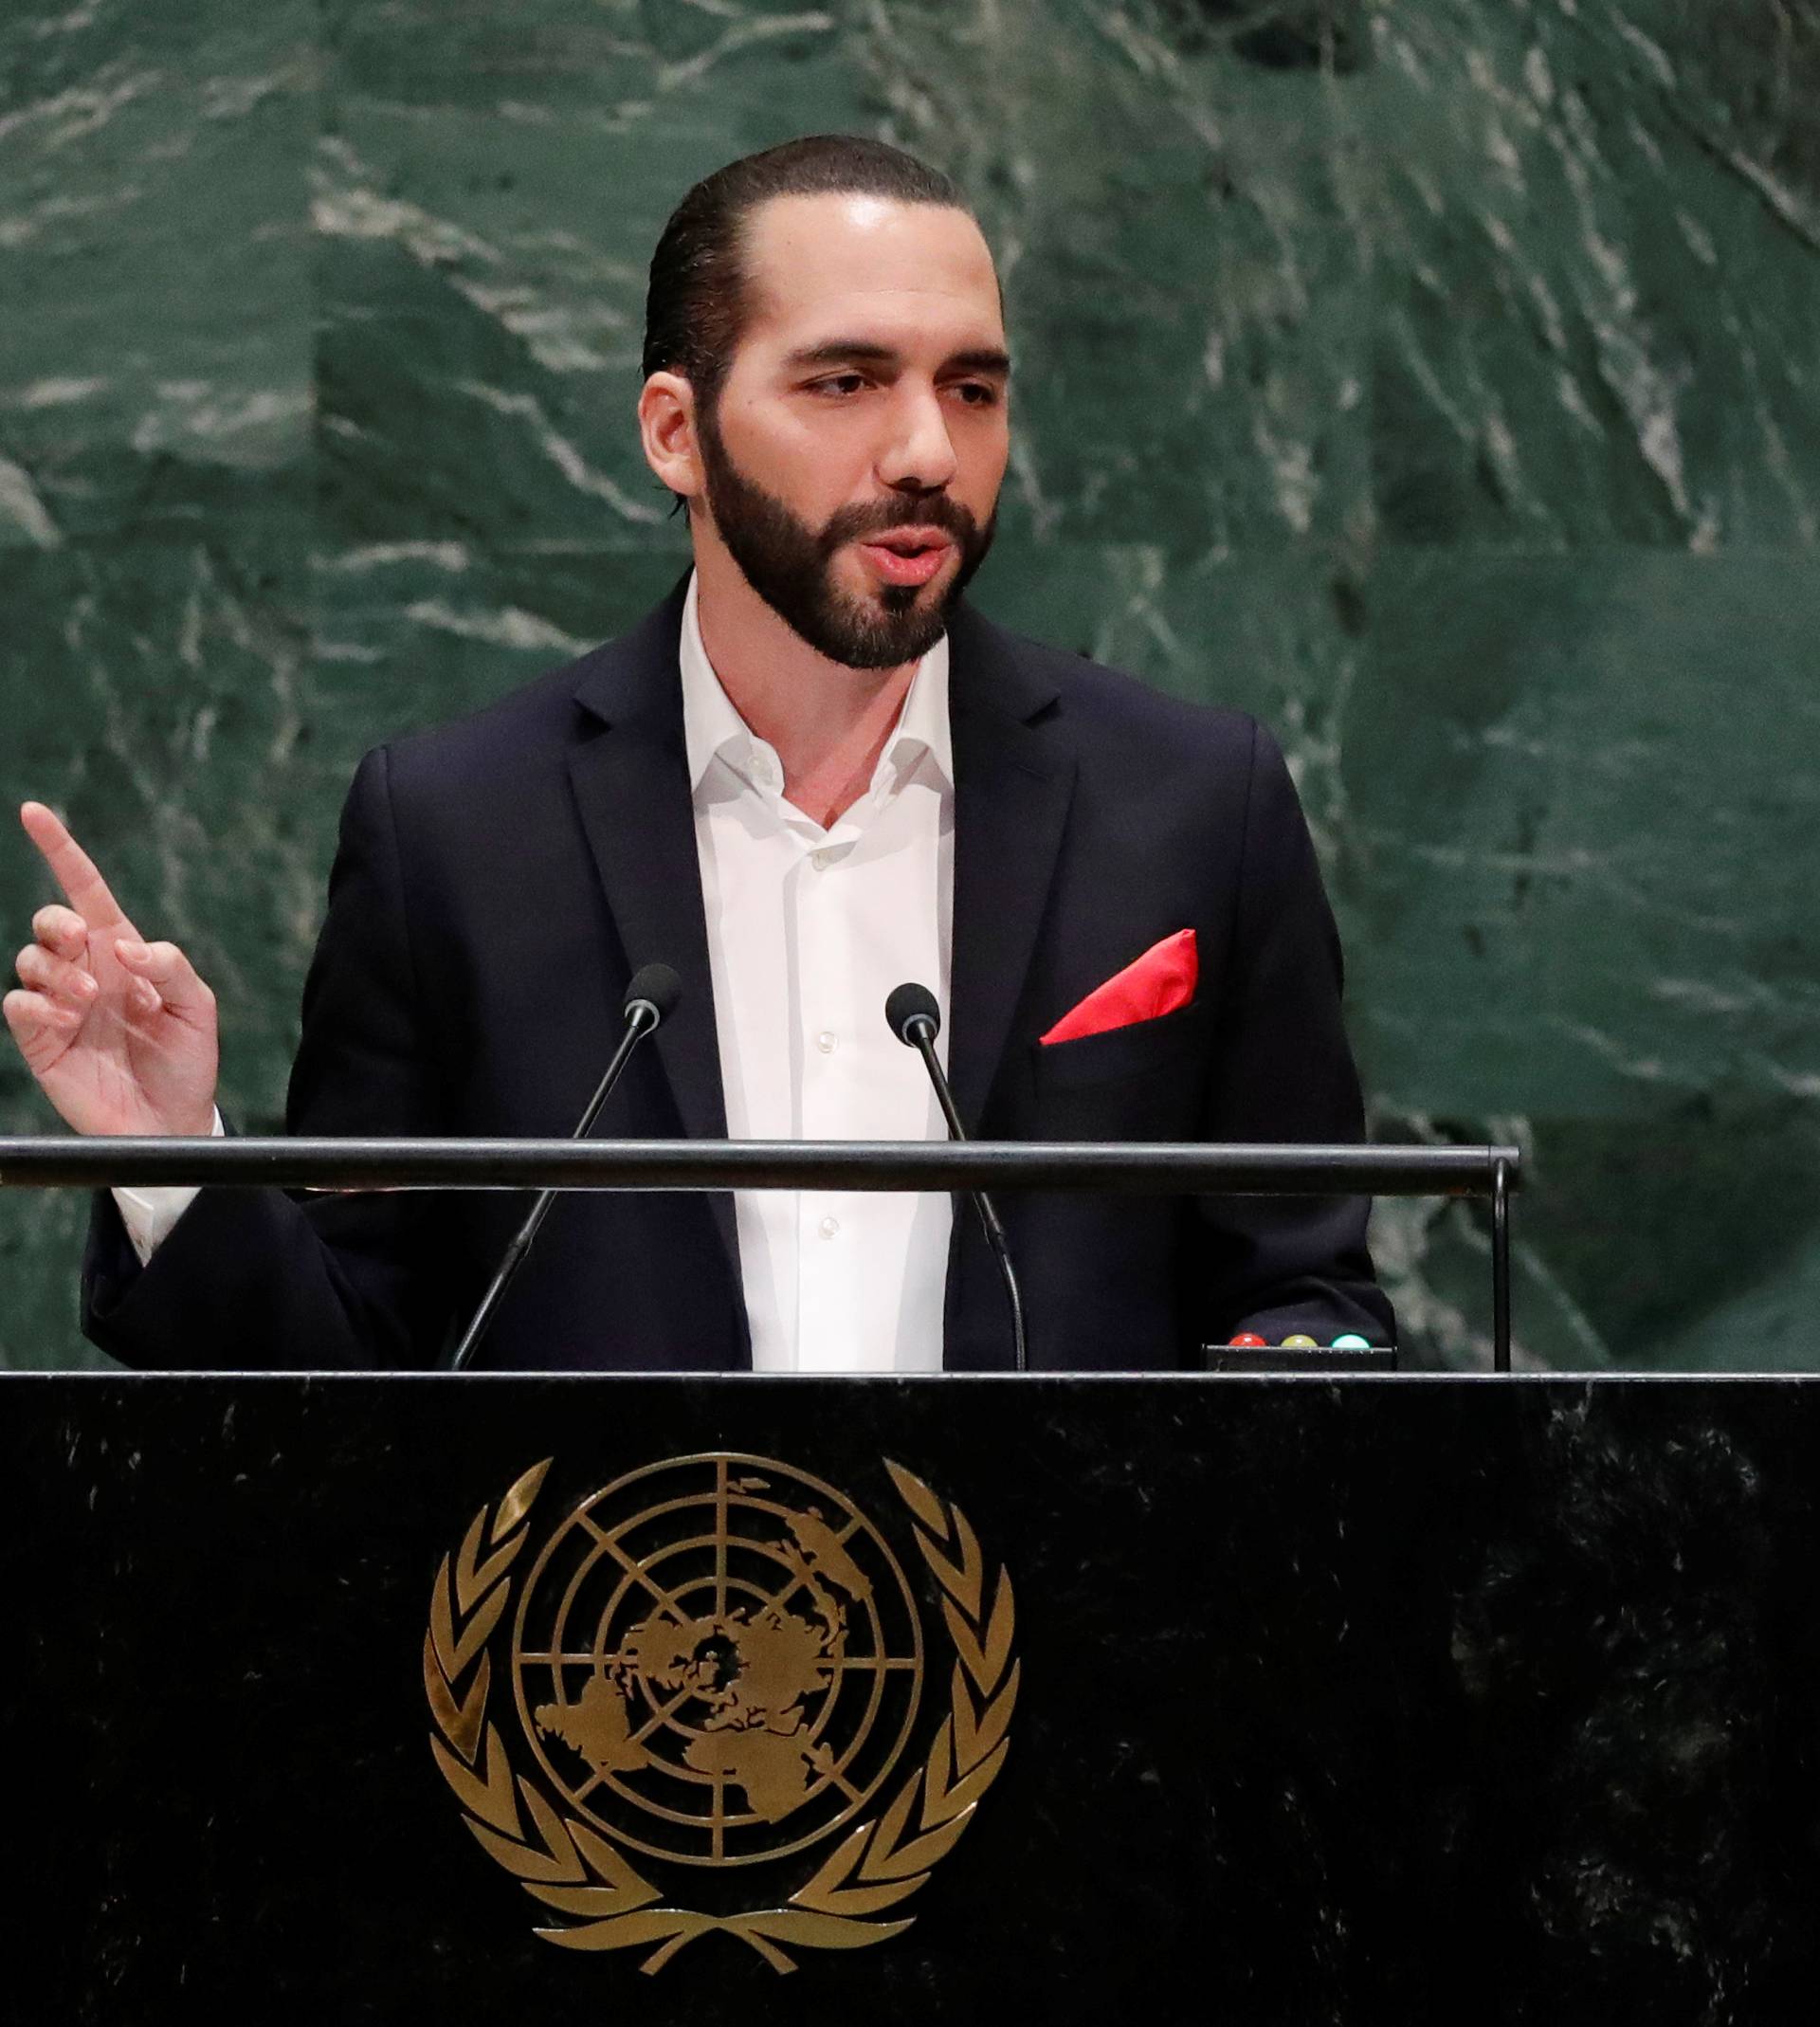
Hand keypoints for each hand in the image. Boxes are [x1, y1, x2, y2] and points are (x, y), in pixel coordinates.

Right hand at [4, 803, 218, 1137]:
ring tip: (87, 1003)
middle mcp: (86, 972)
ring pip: (30, 961)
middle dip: (56, 925)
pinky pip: (17, 1005)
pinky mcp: (40, 1040)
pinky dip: (36, 1005)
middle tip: (84, 952)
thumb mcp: (197, 1007)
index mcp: (121, 952)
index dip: (61, 851)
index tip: (35, 813)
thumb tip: (123, 945)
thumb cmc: (187, 1060)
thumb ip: (170, 966)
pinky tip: (66, 1020)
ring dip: (56, 973)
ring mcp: (60, 1005)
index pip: (85, 891)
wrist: (172, 1120)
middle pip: (48, 922)